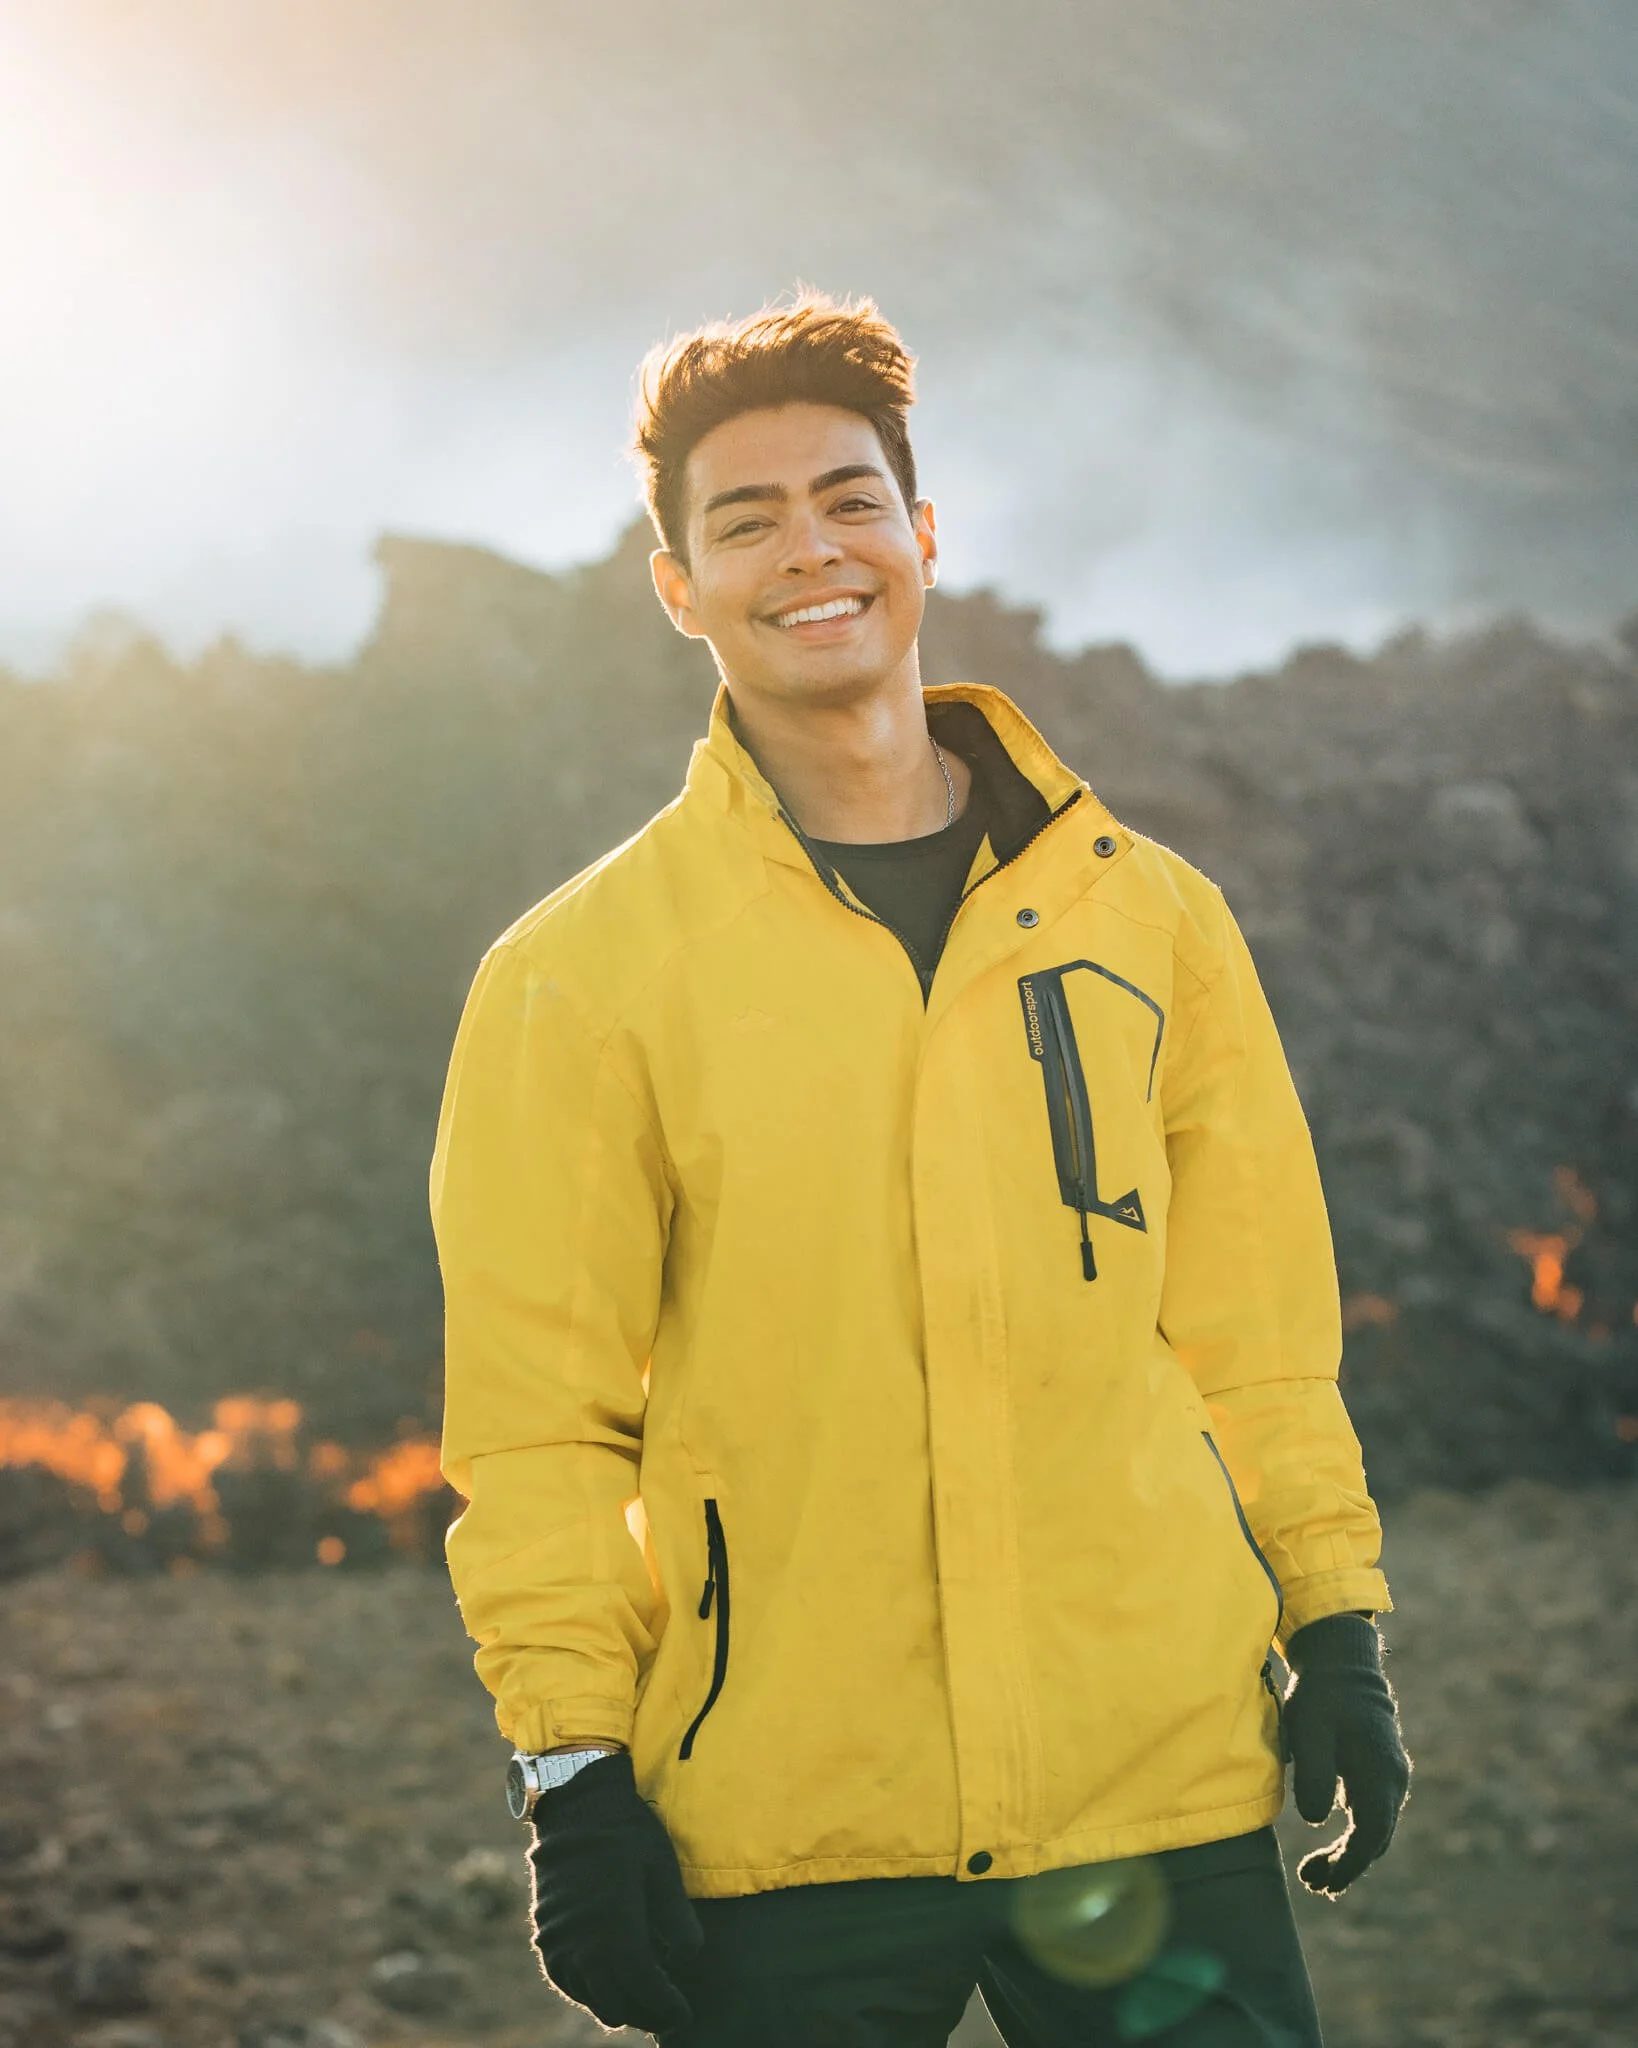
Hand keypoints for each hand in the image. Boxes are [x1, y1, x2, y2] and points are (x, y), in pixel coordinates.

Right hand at [528, 1750, 702, 2030]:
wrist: (575, 1805)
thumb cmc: (626, 1832)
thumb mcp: (663, 1867)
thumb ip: (676, 1917)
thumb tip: (688, 1957)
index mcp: (614, 1926)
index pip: (642, 1987)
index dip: (664, 2007)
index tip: (683, 2013)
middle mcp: (581, 1941)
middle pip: (614, 1999)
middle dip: (644, 2012)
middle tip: (668, 2014)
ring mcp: (557, 1938)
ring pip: (588, 1994)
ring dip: (615, 2005)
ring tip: (641, 2004)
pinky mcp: (545, 1931)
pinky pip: (564, 1978)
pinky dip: (587, 1991)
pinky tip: (605, 1988)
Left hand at [1283, 1612, 1410, 1895]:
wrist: (1342, 1660)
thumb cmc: (1322, 1694)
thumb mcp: (1309, 1729)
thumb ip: (1314, 1773)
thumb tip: (1318, 1820)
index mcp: (1379, 1773)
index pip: (1370, 1835)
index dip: (1349, 1864)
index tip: (1324, 1882)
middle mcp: (1393, 1779)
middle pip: (1376, 1838)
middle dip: (1347, 1866)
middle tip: (1313, 1883)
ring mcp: (1390, 1774)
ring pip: (1375, 1827)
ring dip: (1350, 1853)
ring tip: (1316, 1874)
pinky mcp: (1379, 1768)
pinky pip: (1372, 1812)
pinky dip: (1355, 1834)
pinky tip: (1333, 1845)